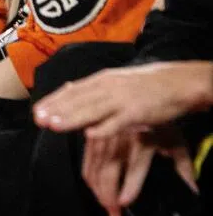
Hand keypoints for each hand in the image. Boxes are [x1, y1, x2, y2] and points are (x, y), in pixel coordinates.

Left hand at [34, 62, 212, 137]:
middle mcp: (109, 87)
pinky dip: (104, 128)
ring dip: (72, 118)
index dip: (54, 101)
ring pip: (93, 110)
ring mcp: (123, 99)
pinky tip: (90, 135)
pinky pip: (118, 122)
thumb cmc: (146, 85)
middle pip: (78, 100)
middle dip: (57, 110)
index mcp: (102, 80)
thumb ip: (92, 88)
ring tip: (54, 126)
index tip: (36, 111)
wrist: (179, 82)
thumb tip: (67, 88)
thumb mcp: (115, 81)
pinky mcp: (138, 112)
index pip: (72, 91)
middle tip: (38, 120)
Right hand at [82, 126, 196, 215]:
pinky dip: (89, 179)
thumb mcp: (174, 141)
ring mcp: (103, 139)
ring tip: (106, 205)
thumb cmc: (158, 120)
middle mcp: (119, 141)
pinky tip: (94, 188)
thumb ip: (183, 166)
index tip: (124, 203)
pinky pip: (86, 163)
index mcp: (142, 142)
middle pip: (108, 174)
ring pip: (94, 171)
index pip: (134, 170)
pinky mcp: (92, 138)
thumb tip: (193, 188)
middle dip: (108, 197)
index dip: (129, 188)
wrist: (138, 96)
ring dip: (97, 191)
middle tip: (113, 214)